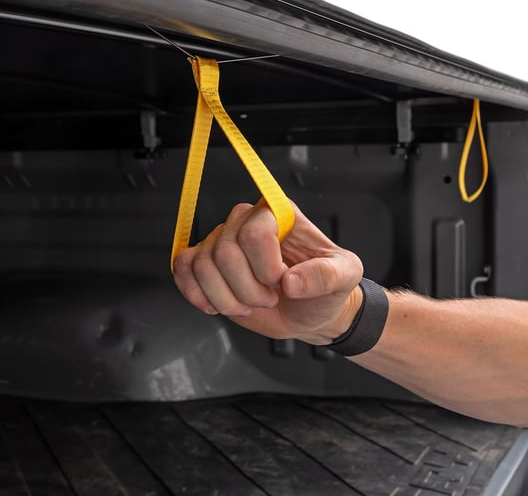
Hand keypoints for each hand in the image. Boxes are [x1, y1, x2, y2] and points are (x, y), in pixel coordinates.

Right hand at [173, 199, 363, 343]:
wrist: (312, 312)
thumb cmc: (328, 288)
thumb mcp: (345, 277)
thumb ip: (325, 275)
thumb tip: (292, 281)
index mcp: (279, 214)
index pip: (254, 232)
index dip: (264, 266)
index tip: (281, 283)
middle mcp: (247, 222)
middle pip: (225, 251)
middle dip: (247, 289)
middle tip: (269, 299)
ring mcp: (224, 242)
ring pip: (201, 264)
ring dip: (225, 297)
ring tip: (249, 304)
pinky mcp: (207, 264)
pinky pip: (182, 267)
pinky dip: (196, 293)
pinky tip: (218, 305)